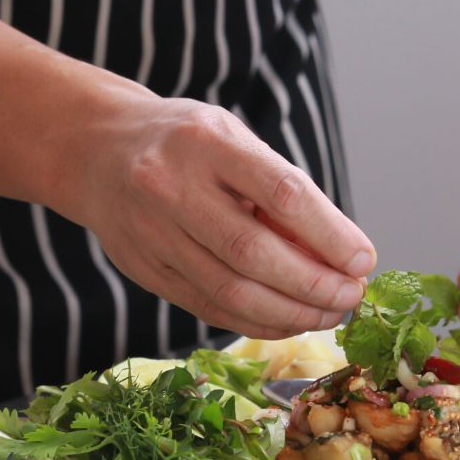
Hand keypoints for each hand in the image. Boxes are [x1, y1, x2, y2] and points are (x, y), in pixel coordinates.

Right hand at [66, 95, 376, 338]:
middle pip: (252, 251)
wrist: (97, 152)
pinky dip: (257, 321)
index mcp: (207, 142)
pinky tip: (289, 321)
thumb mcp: (232, 139)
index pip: (280, 192)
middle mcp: (172, 186)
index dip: (328, 233)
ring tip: (329, 313)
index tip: (363, 260)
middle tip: (352, 297)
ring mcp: (152, 232)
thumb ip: (278, 188)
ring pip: (230, 290)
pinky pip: (208, 308)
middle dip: (313, 284)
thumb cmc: (184, 144)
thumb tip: (339, 252)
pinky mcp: (144, 270)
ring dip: (290, 312)